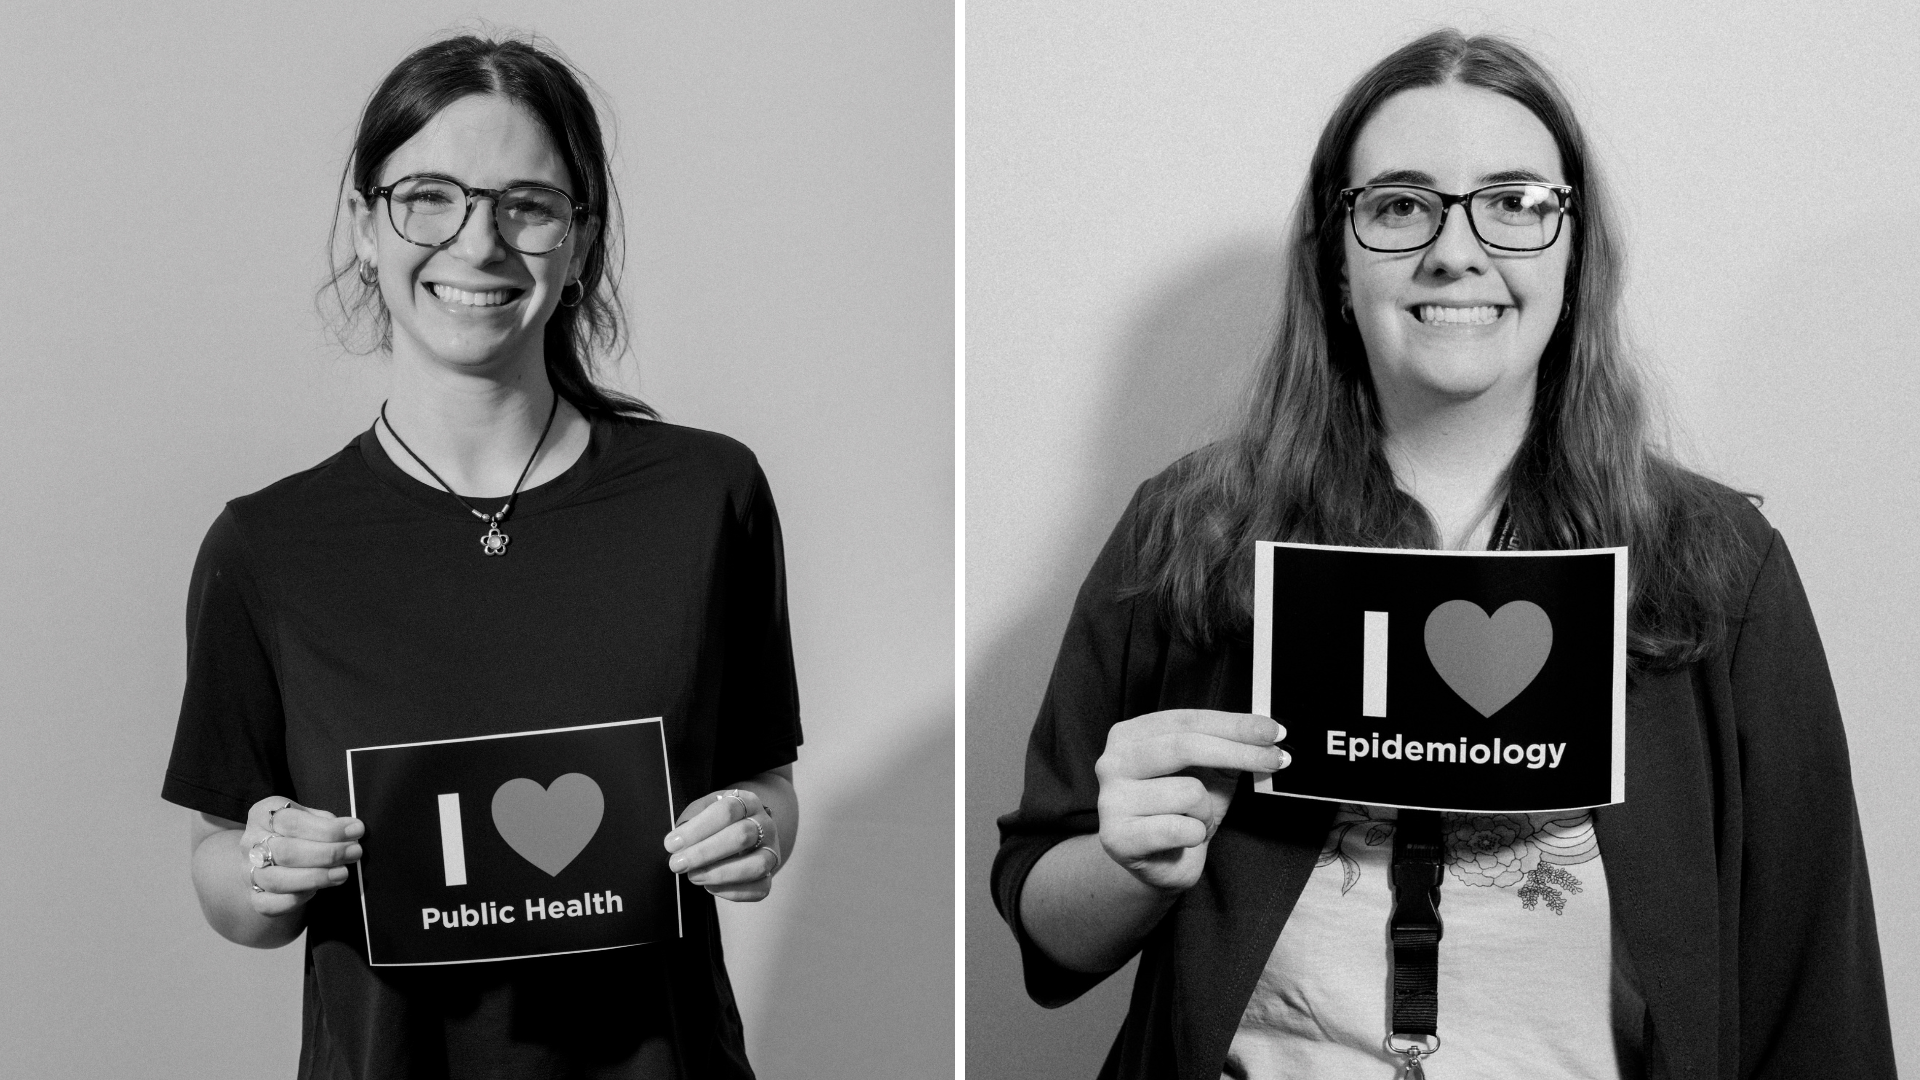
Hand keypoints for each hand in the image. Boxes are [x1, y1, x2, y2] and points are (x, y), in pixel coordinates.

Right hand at [241, 796, 363, 916]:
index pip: (292, 822)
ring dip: (315, 878)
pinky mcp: (253, 896)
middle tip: (354, 852)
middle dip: (326, 854)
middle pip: (286, 852)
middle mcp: (250, 843)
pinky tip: (315, 892)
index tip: (356, 830)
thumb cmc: (299, 831)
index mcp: (263, 814)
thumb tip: (352, 831)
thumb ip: (326, 822)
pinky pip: (269, 904)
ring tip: (342, 874)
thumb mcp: (310, 816)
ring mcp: (248, 871)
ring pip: (277, 880)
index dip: (327, 829)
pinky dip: (294, 900)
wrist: (271, 854)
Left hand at [665, 789, 780, 901]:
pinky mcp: (769, 877)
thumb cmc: (716, 821)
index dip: (698, 828)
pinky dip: (733, 892)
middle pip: (742, 836)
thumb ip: (691, 822)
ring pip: (755, 865)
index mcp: (748, 802)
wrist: (743, 832)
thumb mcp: (703, 810)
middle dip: (705, 852)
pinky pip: (759, 889)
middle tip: (677, 864)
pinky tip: (710, 887)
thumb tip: (678, 845)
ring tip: (693, 877)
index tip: (671, 844)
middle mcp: (765, 825)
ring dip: (720, 874)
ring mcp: (771, 852)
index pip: (727, 810)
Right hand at [1094, 709, 1287, 893]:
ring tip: (1195, 822)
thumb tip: (1267, 734)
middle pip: (1183, 746)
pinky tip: (1183, 840)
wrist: (1159, 864)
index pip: (1187, 721)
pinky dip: (1195, 835)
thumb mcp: (1208, 773)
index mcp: (1130, 736)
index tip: (1273, 731)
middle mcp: (1112, 762)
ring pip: (1188, 792)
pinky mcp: (1117, 837)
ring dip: (1207, 811)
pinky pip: (1181, 829)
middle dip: (1238, 752)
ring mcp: (1111, 800)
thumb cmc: (1182, 812)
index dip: (1233, 724)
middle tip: (1277, 760)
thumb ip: (1227, 748)